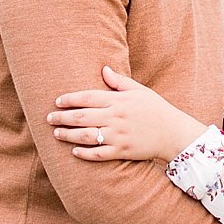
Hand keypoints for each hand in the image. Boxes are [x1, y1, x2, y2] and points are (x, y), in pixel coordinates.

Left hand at [49, 65, 206, 162]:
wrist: (174, 133)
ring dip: (68, 135)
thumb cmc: (156, 109)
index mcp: (119, 101)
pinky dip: (85, 153)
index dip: (70, 99)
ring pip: (86, 136)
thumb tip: (103, 69)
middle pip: (82, 117)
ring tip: (56, 133)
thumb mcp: (140, 91)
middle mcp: (116, 118)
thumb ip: (119, 82)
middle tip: (49, 118)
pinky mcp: (122, 151)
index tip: (57, 101)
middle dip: (62, 117)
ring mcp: (118, 136)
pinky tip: (74, 151)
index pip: (88, 97)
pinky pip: (99, 154)